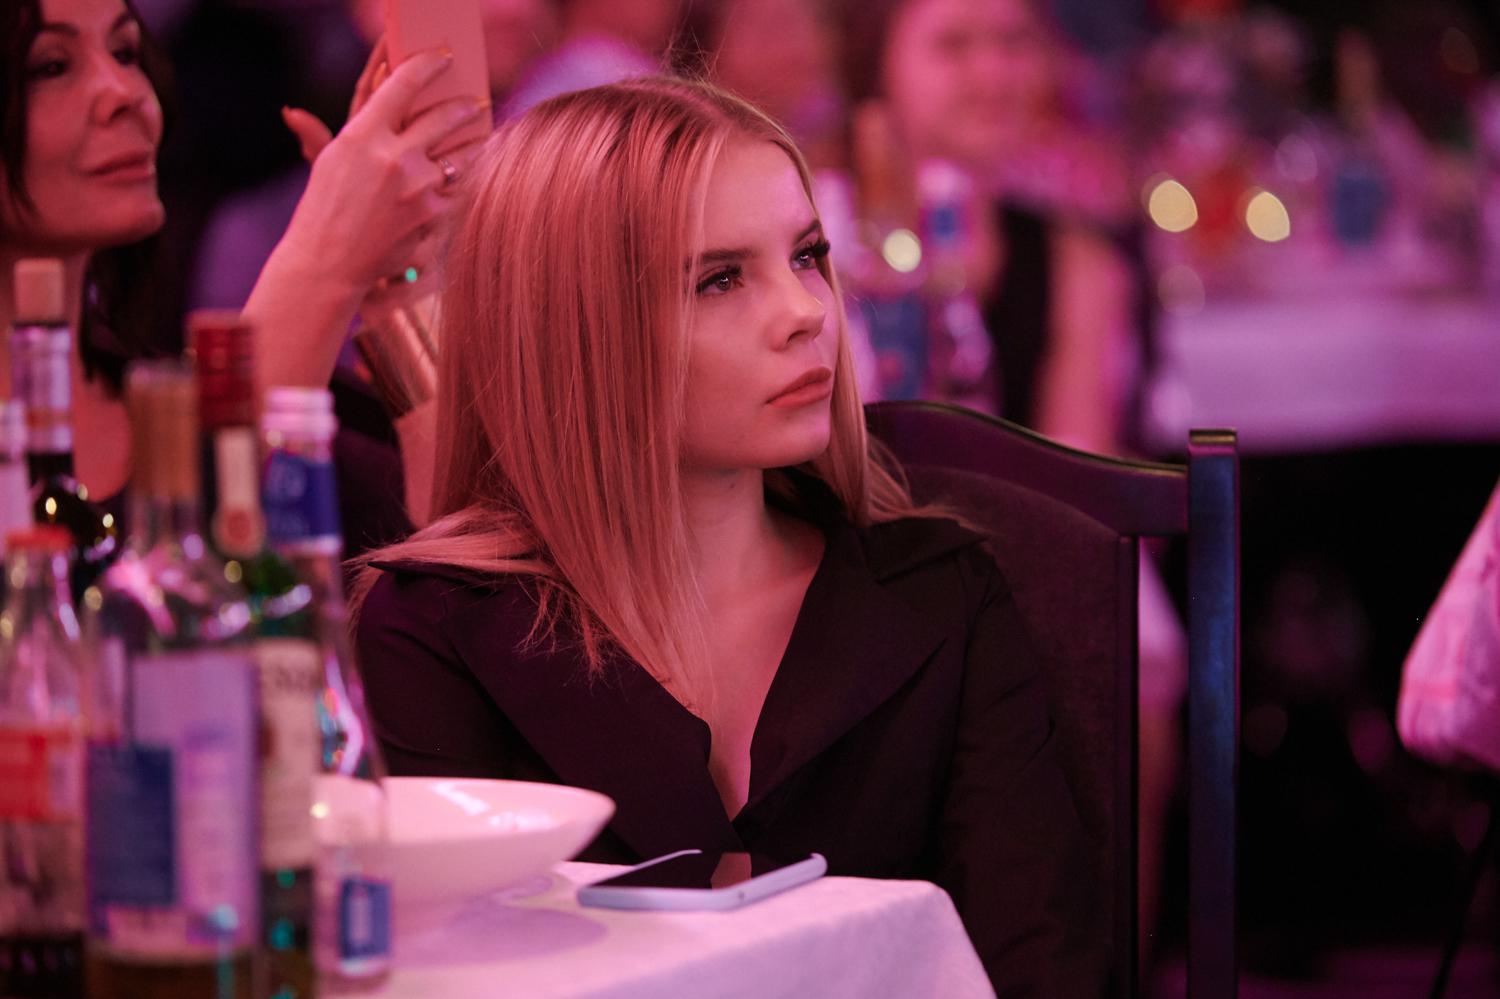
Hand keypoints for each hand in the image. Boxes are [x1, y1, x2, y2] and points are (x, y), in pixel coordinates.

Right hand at [274, 47, 486, 300]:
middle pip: (442, 117)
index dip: (427, 66)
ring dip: (473, 144)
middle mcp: (393, 156)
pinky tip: (471, 174)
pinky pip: (458, 188)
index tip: (442, 59)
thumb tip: (306, 107)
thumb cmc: (324, 208)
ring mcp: (417, 186)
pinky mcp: (432, 213)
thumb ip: (340, 129)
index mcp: (362, 135)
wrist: (330, 263)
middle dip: (465, 107)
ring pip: (460, 155)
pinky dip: (463, 181)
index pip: (402, 85)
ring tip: (481, 136)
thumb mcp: (327, 162)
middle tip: (477, 101)